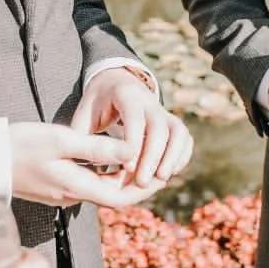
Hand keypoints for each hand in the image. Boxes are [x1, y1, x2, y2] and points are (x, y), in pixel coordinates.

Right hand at [9, 121, 156, 208]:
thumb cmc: (20, 145)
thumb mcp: (62, 141)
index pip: (121, 197)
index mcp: (76, 187)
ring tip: (144, 158)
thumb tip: (132, 150)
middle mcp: (72, 195)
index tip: (164, 173)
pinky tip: (113, 158)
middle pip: (114, 196)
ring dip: (124, 178)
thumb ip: (97, 147)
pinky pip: (89, 184)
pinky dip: (107, 174)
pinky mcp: (54, 185)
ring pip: (102, 189)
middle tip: (162, 166)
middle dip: (139, 183)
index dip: (145, 188)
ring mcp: (62, 192)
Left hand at [71, 67, 194, 186]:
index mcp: (125, 94)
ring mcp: (163, 111)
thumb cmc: (96, 105)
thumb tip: (83, 165)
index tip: (126, 169)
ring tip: (161, 180)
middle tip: (142, 183)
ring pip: (177, 131)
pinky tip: (171, 173)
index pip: (134, 118)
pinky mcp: (172, 121)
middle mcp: (149, 100)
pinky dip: (181, 155)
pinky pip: (184, 137)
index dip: (133, 143)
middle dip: (153, 156)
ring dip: (172, 156)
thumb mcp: (84, 115)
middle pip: (159, 127)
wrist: (115, 84)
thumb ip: (83, 137)